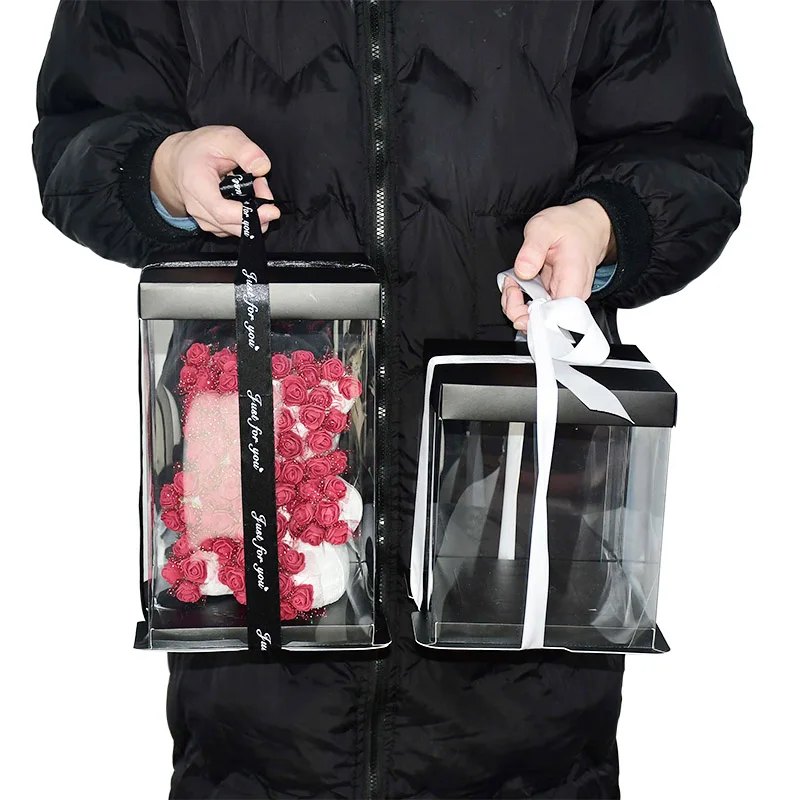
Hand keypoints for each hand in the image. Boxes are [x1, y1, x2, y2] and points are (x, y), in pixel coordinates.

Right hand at [150, 125, 280, 236]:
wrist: (179, 161)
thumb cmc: (200, 148)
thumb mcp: (224, 137)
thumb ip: (245, 150)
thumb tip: (263, 168)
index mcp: (197, 187)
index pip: (223, 213)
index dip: (250, 214)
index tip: (271, 209)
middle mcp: (198, 208)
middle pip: (233, 225)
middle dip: (258, 212)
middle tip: (263, 184)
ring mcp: (204, 219)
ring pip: (236, 229)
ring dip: (254, 214)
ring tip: (255, 186)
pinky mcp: (212, 224)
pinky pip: (234, 228)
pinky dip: (247, 217)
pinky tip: (248, 198)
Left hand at [501, 199, 614, 331]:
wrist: (586, 226)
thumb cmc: (570, 227)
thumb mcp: (544, 227)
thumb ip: (533, 248)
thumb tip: (523, 270)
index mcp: (573, 280)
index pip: (557, 317)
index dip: (534, 319)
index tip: (518, 303)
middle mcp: (571, 295)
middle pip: (543, 322)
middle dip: (518, 310)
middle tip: (511, 286)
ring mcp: (562, 298)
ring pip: (536, 318)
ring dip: (516, 305)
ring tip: (512, 282)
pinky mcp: (554, 297)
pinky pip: (534, 308)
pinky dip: (520, 301)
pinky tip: (516, 284)